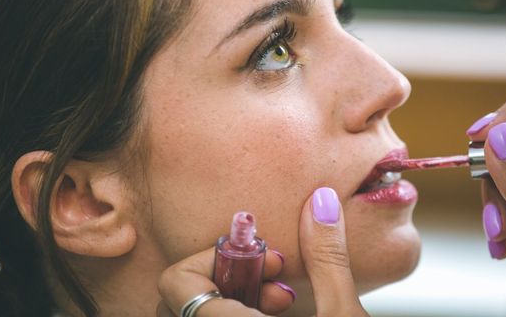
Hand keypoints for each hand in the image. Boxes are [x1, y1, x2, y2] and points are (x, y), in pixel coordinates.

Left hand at [157, 187, 367, 315]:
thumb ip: (328, 258)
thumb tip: (322, 200)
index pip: (176, 283)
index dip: (216, 260)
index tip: (265, 259)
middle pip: (179, 295)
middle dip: (230, 275)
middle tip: (274, 275)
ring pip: (194, 312)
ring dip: (237, 294)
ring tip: (281, 298)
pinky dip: (240, 310)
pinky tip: (281, 311)